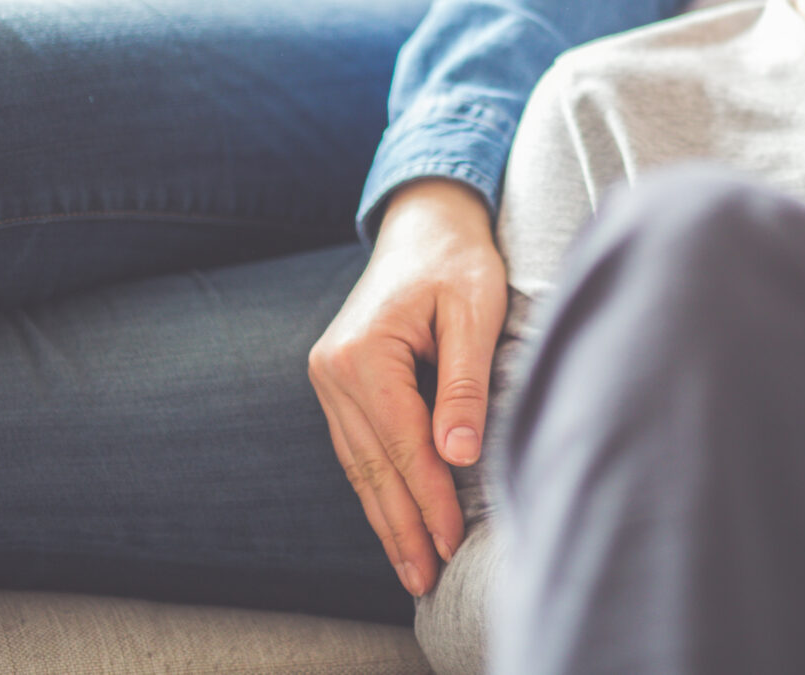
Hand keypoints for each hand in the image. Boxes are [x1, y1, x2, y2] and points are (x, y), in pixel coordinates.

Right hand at [307, 177, 507, 597]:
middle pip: (372, 465)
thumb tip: (459, 458)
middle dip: (402, 525)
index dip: (430, 497)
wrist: (426, 223)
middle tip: (428, 580)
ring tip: (413, 568)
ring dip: (386, 517)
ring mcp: (329, 379)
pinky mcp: (339, 384)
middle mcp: (333, 371)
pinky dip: (377, 487)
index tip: (455, 542)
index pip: (402, 443)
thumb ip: (465, 383)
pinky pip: (357, 447)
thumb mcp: (475, 311)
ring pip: (358, 465)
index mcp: (363, 353)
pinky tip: (396, 521)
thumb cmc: (459, 261)